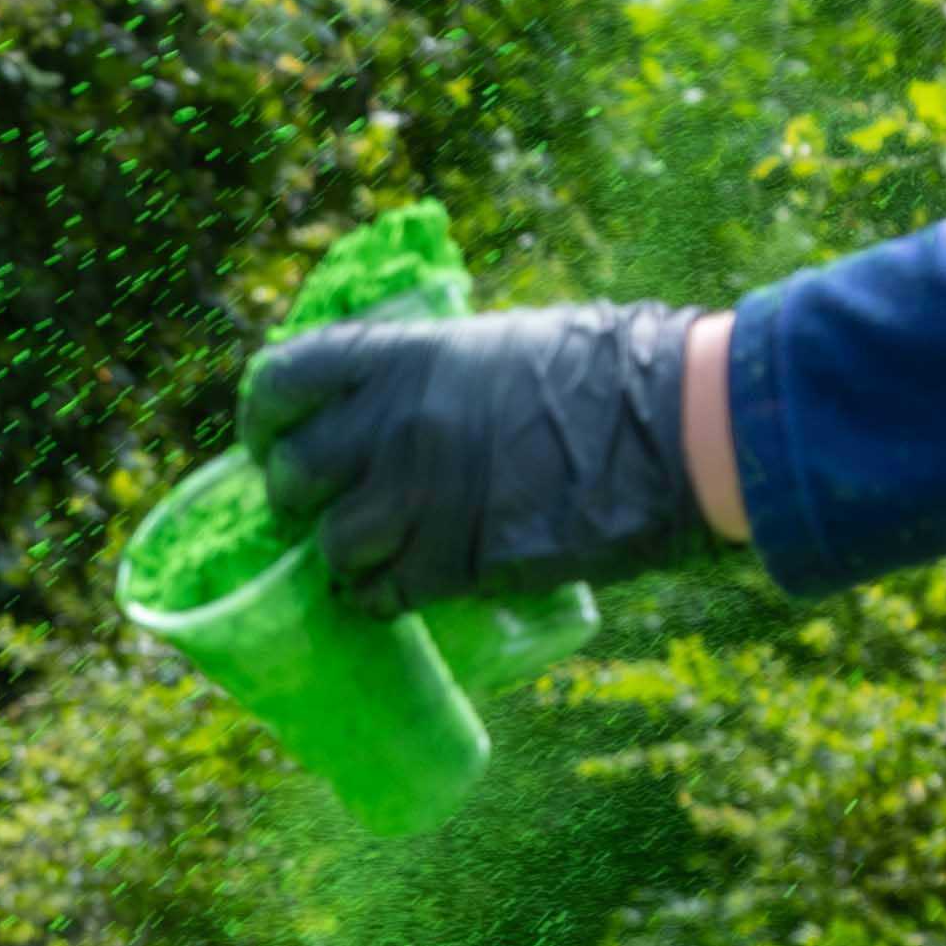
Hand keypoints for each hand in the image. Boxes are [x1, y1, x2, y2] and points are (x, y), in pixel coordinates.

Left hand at [241, 301, 708, 617]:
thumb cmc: (608, 372)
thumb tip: (379, 407)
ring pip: (332, 545)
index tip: (272, 439)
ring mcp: (422, 498)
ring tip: (379, 552)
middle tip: (329, 506)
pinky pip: (380, 595)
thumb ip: (427, 376)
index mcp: (404, 356)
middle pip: (292, 476)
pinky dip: (380, 598)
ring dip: (346, 556)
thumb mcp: (498, 346)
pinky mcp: (457, 562)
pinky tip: (401, 590)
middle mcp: (395, 424)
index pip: (280, 381)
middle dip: (302, 497)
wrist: (680, 426)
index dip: (265, 418)